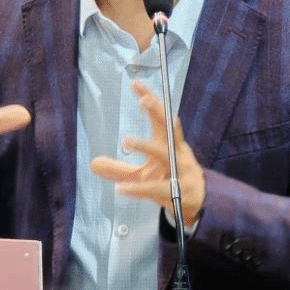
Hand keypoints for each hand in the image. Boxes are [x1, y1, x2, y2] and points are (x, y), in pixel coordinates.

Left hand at [90, 79, 205, 225]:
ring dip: (147, 145)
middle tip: (143, 102)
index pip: (160, 116)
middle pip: (169, 127)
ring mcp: (179, 171)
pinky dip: (136, 188)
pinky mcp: (176, 191)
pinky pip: (155, 187)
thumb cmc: (168, 182)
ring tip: (126, 141)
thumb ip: (118, 169)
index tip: (135, 84)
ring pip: (164, 154)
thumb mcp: (142, 175)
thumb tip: (93, 163)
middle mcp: (176, 152)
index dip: (149, 99)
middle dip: (158, 113)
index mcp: (168, 143)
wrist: (196, 206)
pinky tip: (120, 189)